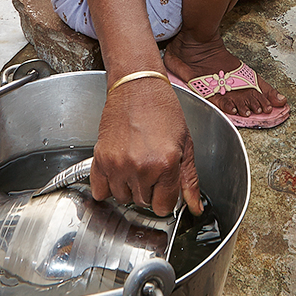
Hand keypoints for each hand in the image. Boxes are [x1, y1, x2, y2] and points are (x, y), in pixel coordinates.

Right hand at [90, 80, 201, 217]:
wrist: (137, 87)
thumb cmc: (163, 110)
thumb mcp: (185, 144)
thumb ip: (190, 180)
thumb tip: (195, 208)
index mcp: (165, 163)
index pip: (163, 207)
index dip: (166, 197)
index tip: (165, 186)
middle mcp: (140, 167)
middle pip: (143, 202)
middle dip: (149, 190)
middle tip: (152, 167)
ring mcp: (117, 164)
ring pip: (122, 198)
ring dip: (129, 187)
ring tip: (136, 164)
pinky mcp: (100, 158)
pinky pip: (100, 190)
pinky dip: (108, 185)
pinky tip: (119, 170)